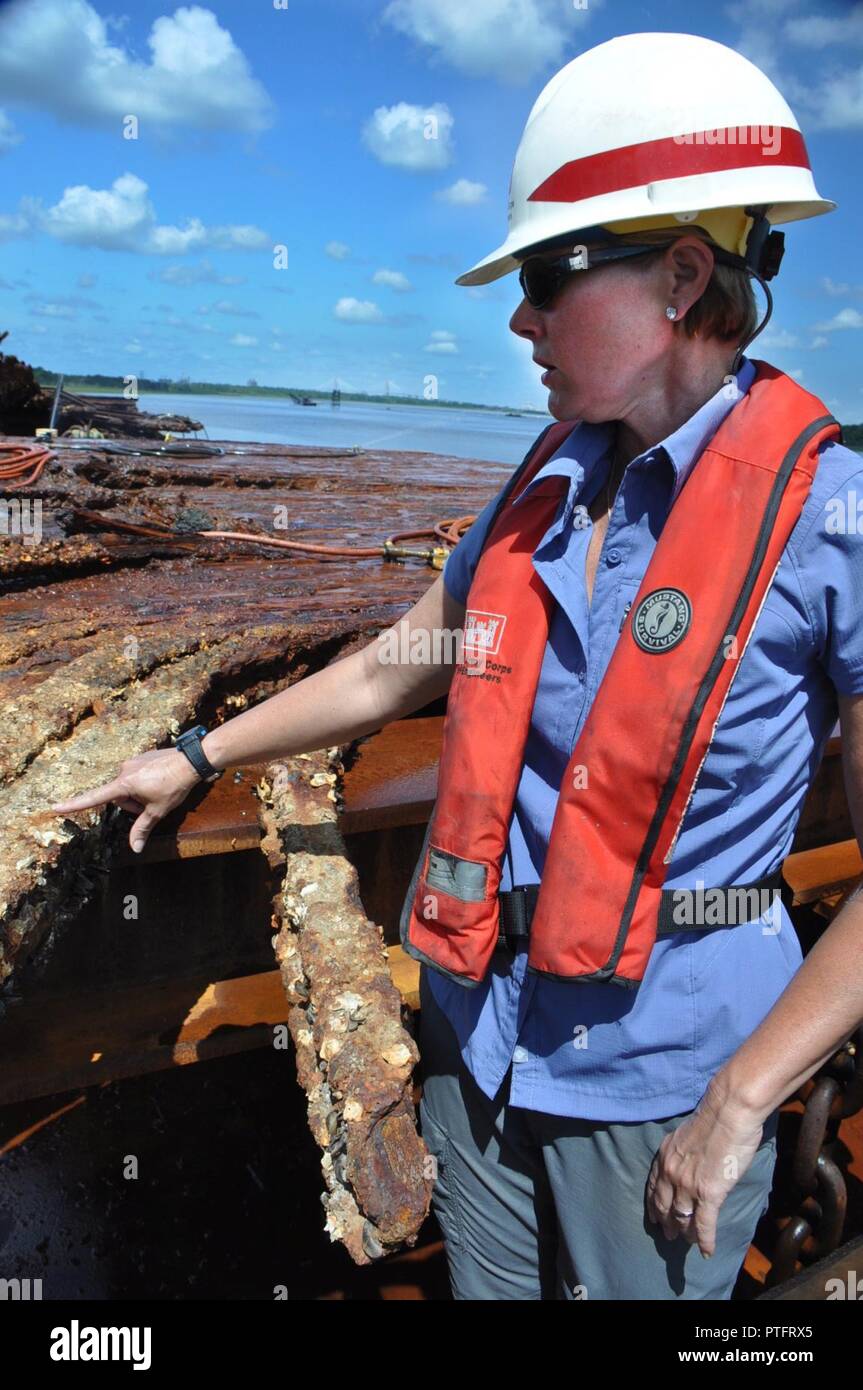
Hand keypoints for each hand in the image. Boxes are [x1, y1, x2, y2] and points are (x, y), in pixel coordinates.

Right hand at [49, 747, 202, 854]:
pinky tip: (160, 781)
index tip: (56, 807)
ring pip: (127, 786)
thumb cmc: (174, 786)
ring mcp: (131, 761)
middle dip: (132, 804)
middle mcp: (123, 770)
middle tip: (151, 804)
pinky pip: (135, 774)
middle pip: (118, 796)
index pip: (95, 798)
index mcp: (124, 784)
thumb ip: (142, 829)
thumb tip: (135, 849)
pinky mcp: (140, 756)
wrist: (192, 760)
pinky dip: (143, 782)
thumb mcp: (158, 811)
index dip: (75, 805)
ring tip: (158, 791)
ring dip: (138, 793)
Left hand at [644, 1084, 764, 1257]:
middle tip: (668, 1236)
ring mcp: (688, 1186)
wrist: (728, 1113)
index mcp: (664, 1157)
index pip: (652, 1187)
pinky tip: (707, 1252)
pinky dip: (705, 1241)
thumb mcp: (685, 1134)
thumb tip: (689, 1162)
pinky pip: (704, 1225)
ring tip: (687, 1243)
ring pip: (682, 1218)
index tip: (654, 1216)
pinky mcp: (709, 1194)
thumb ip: (682, 1152)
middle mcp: (670, 1173)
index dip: (653, 1205)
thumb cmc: (714, 1118)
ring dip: (684, 1233)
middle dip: (666, 1223)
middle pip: (664, 1206)